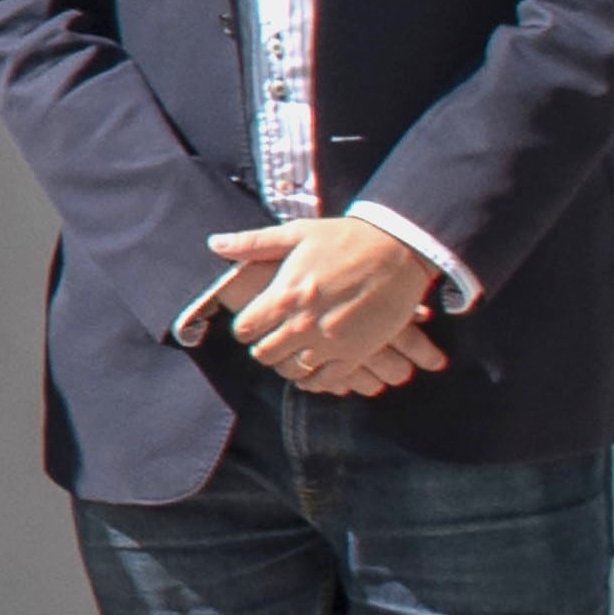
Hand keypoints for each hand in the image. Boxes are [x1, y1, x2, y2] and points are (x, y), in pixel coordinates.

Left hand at [203, 216, 447, 391]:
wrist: (400, 248)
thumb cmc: (346, 237)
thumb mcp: (297, 233)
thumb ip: (253, 243)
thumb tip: (213, 243)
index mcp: (284, 296)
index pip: (245, 330)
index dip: (246, 327)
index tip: (254, 322)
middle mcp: (303, 324)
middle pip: (264, 355)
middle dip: (264, 347)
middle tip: (272, 337)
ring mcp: (330, 342)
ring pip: (292, 371)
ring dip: (288, 364)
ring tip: (292, 351)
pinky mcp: (356, 353)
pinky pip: (326, 381)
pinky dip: (315, 380)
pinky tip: (313, 368)